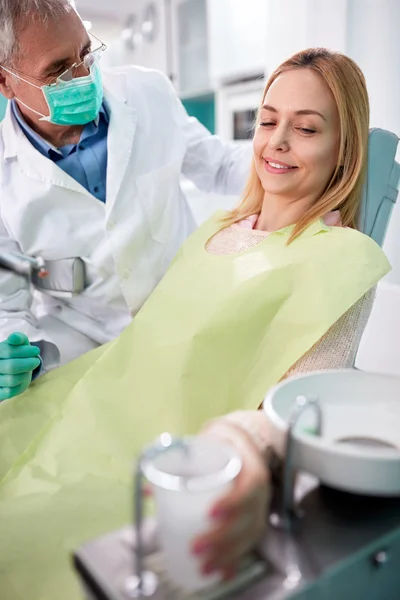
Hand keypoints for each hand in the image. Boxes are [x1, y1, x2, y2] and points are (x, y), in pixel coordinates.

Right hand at [0, 332, 40, 400]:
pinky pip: (10, 392)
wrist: (12, 368)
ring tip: (30, 368)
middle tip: (36, 361)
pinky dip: (20, 384)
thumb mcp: (18, 343)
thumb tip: (14, 337)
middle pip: (11, 367)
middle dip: (28, 364)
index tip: (36, 350)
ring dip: (25, 373)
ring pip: (12, 380)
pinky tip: (23, 377)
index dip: (24, 351)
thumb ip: (18, 338)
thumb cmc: (15, 353)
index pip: (8, 351)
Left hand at [191, 421, 269, 580]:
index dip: (234, 501)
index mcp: (250, 465)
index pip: (250, 485)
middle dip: (222, 538)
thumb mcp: (205, 443)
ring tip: (205, 567)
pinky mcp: (253, 520)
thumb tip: (149, 489)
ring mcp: (259, 507)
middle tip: (196, 547)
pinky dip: (235, 559)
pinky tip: (223, 572)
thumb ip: (178, 462)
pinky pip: (248, 543)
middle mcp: (260, 490)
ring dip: (227, 555)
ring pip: (249, 535)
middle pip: (248, 518)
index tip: (211, 513)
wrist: (242, 443)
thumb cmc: (222, 443)